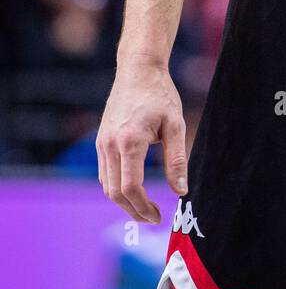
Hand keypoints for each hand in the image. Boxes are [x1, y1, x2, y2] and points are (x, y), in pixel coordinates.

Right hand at [96, 60, 187, 221]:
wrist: (138, 70)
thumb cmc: (160, 95)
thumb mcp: (175, 125)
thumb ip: (176, 160)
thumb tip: (181, 191)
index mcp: (129, 141)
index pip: (130, 187)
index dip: (144, 207)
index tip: (159, 216)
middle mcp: (110, 145)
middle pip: (115, 192)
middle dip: (133, 210)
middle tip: (153, 218)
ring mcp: (101, 143)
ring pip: (106, 185)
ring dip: (124, 201)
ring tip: (145, 208)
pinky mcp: (100, 140)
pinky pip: (104, 173)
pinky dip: (116, 187)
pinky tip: (133, 189)